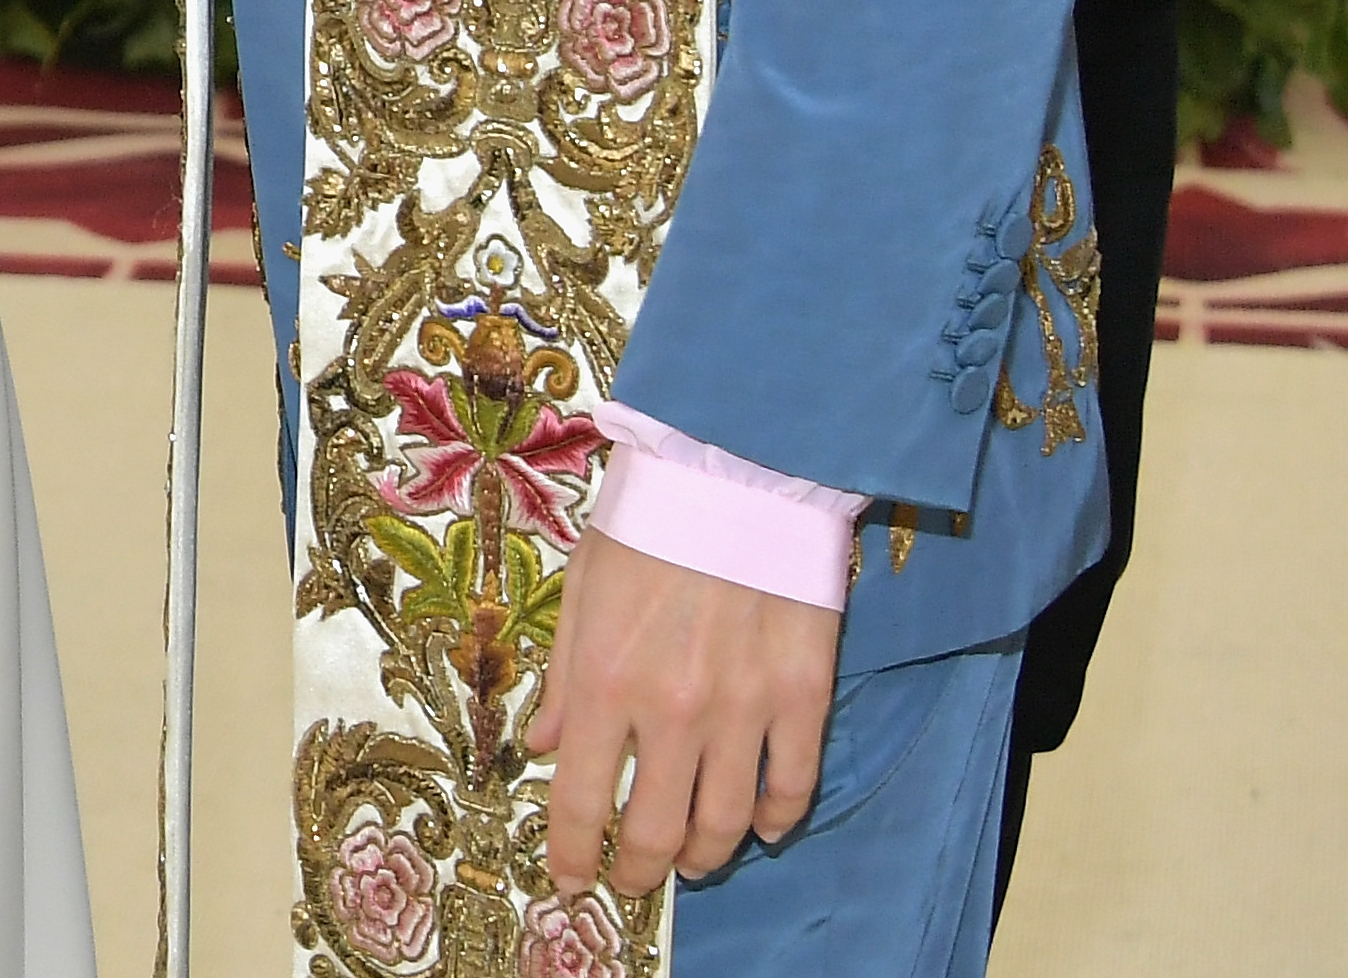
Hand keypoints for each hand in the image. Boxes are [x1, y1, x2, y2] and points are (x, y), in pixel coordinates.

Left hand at [526, 527, 838, 894]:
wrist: (737, 468)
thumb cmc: (649, 519)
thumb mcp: (583, 589)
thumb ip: (565, 677)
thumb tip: (543, 746)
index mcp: (607, 679)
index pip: (580, 801)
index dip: (572, 854)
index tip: (571, 880)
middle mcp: (674, 708)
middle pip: (656, 832)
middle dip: (639, 871)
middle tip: (634, 878)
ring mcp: (745, 708)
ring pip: (726, 824)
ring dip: (704, 856)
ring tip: (691, 859)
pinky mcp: (804, 695)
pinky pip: (794, 787)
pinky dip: (778, 820)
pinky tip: (763, 826)